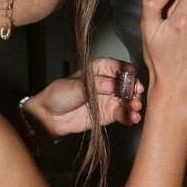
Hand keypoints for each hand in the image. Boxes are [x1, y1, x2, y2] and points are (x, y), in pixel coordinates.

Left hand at [26, 58, 143, 138]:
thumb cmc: (59, 94)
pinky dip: (129, 117)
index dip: (128, 73)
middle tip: (135, 98)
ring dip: (134, 105)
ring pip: (128, 100)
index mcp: (100, 68)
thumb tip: (112, 85)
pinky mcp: (110, 113)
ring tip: (135, 110)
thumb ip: (95, 85)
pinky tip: (132, 119)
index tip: (131, 82)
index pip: (119, 67)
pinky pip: (123, 114)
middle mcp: (109, 82)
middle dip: (134, 91)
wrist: (51, 116)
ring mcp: (111, 98)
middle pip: (128, 84)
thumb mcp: (74, 86)